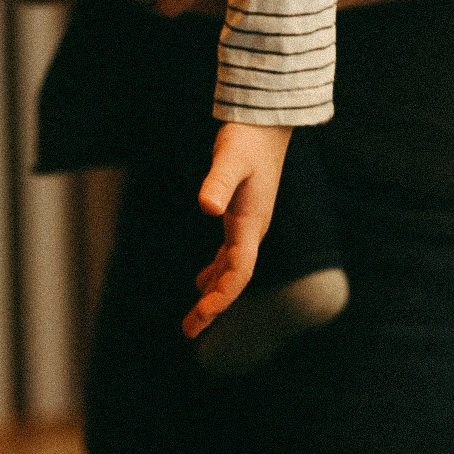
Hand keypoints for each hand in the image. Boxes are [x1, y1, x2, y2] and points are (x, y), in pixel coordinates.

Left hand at [183, 121, 291, 338]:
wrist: (266, 122)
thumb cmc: (246, 137)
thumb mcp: (229, 157)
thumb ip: (218, 180)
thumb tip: (207, 207)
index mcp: (252, 223)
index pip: (239, 271)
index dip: (222, 296)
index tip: (202, 314)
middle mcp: (253, 230)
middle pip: (234, 278)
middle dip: (213, 306)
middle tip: (188, 331)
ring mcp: (250, 224)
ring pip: (232, 269)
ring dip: (214, 293)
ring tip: (194, 319)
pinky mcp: (243, 214)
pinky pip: (230, 255)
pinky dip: (216, 271)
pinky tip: (202, 281)